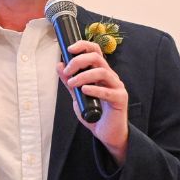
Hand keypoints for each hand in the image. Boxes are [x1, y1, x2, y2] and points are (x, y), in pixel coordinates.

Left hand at [58, 39, 128, 162]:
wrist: (107, 133)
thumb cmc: (94, 113)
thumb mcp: (77, 96)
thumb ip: (69, 82)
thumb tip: (59, 65)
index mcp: (101, 72)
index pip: (95, 52)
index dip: (83, 46)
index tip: (69, 49)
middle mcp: (110, 76)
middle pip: (97, 58)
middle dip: (79, 61)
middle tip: (67, 71)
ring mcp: (117, 86)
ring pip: (102, 71)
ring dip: (84, 76)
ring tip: (72, 84)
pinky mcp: (120, 99)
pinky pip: (108, 91)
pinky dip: (94, 89)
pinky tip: (84, 90)